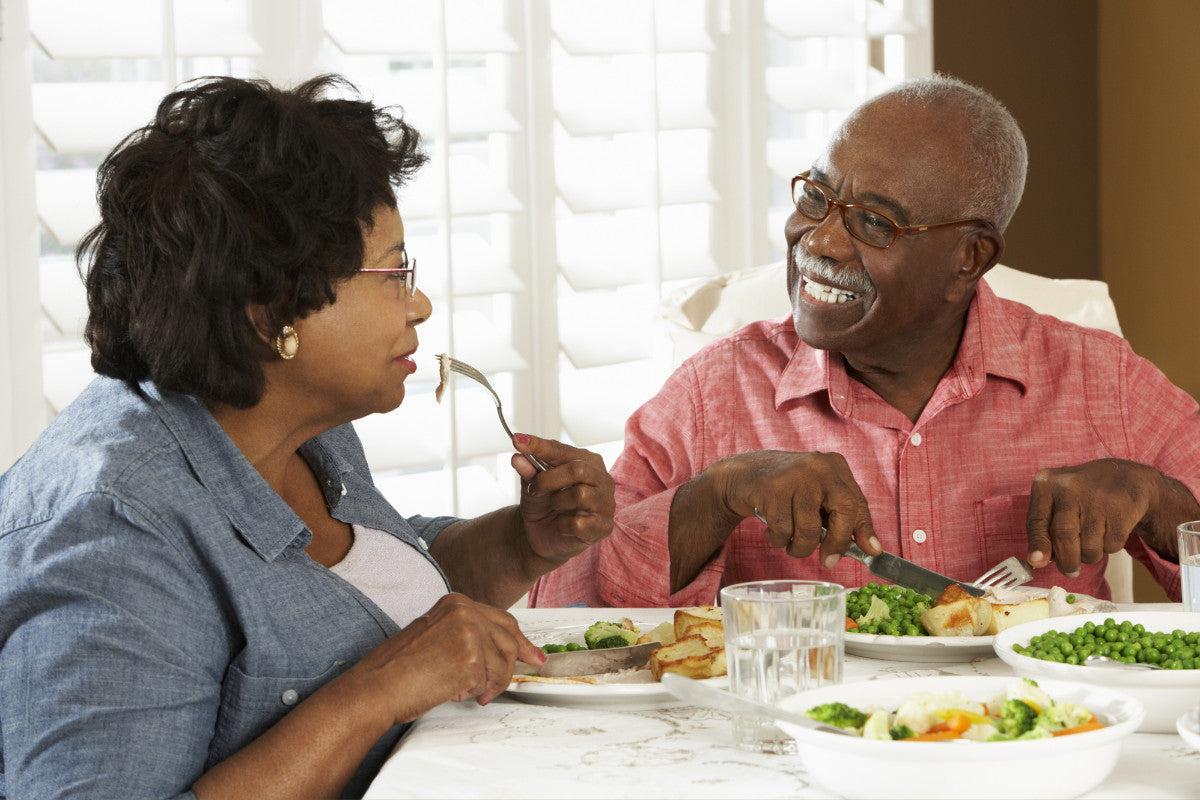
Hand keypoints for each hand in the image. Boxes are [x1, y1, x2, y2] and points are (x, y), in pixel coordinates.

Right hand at [346, 593, 544, 724]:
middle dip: (518, 659)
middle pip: (509, 638)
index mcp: (455, 602)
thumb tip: (497, 649)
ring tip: (472, 692)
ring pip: (503, 662)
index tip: (530, 652)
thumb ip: (466, 634)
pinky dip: (475, 691)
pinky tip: (454, 691)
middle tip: (522, 672)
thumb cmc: (397, 669)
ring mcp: (470, 633)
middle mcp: (465, 612)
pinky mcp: (472, 659)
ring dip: (492, 683)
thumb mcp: (435, 635)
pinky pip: (489, 681)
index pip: (501, 619)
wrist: (376, 687)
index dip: (519, 639)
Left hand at [510, 433, 614, 564]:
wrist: (542, 535)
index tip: (516, 441)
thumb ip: (528, 470)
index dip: (539, 446)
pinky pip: (578, 523)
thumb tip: (518, 457)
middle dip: (548, 479)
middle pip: (578, 469)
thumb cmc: (543, 503)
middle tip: (533, 489)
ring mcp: (606, 503)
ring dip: (557, 502)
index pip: (562, 450)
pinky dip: (562, 525)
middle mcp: (602, 479)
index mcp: (588, 461)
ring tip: (553, 507)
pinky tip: (561, 525)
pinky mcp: (603, 527)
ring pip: (580, 495)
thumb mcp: (532, 484)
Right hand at [709, 450, 878, 565]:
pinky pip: (782, 530)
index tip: (871, 552)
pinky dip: (778, 539)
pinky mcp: (772, 488)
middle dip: (836, 543)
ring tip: (790, 542)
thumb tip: (872, 549)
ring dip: (799, 546)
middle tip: (828, 561)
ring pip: (809, 529)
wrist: (745, 474)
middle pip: (843, 512)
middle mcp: (819, 467)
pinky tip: (772, 529)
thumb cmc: (788, 491)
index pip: (857, 503)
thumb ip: (842, 518)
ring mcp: (796, 476)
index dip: (864, 530)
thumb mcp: (818, 497)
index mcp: (835, 466)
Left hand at [1025, 458, 1161, 575]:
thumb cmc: (1080, 497)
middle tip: (1070, 570)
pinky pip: (1111, 544)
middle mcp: (1070, 487)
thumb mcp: (1055, 503)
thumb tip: (1038, 561)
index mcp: (1047, 484)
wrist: (1123, 477)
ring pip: (1089, 545)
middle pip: (1064, 535)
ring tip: (1091, 542)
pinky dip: (1108, 547)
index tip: (1036, 562)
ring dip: (1089, 555)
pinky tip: (1108, 531)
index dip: (1037, 544)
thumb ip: (1044, 529)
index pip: (1037, 520)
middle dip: (1067, 560)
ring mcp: (1098, 497)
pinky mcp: (1122, 508)